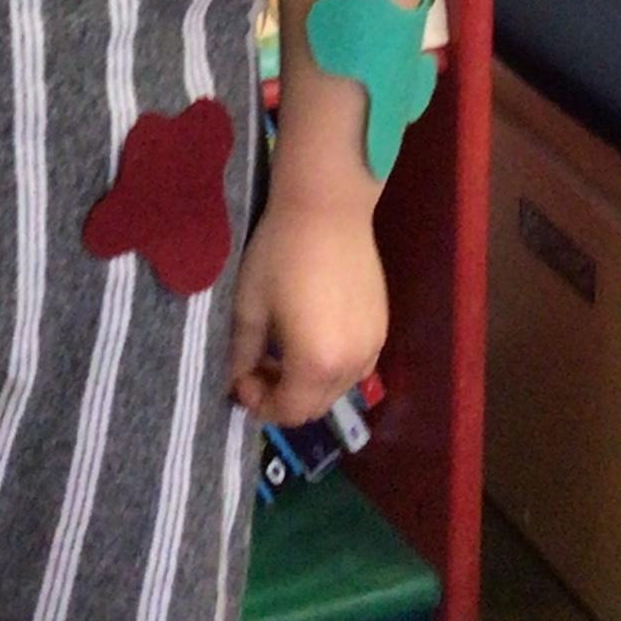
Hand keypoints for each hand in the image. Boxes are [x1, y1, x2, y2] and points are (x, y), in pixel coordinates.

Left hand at [225, 192, 386, 427]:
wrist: (327, 209)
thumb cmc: (281, 253)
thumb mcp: (250, 305)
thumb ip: (244, 354)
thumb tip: (239, 383)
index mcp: (315, 364)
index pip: (289, 412)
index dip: (260, 405)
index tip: (239, 381)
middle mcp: (351, 366)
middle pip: (314, 407)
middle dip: (281, 397)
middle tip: (255, 369)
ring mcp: (372, 348)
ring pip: (336, 389)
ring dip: (306, 384)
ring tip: (280, 352)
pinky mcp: (382, 329)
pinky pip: (354, 368)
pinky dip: (329, 368)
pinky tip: (310, 338)